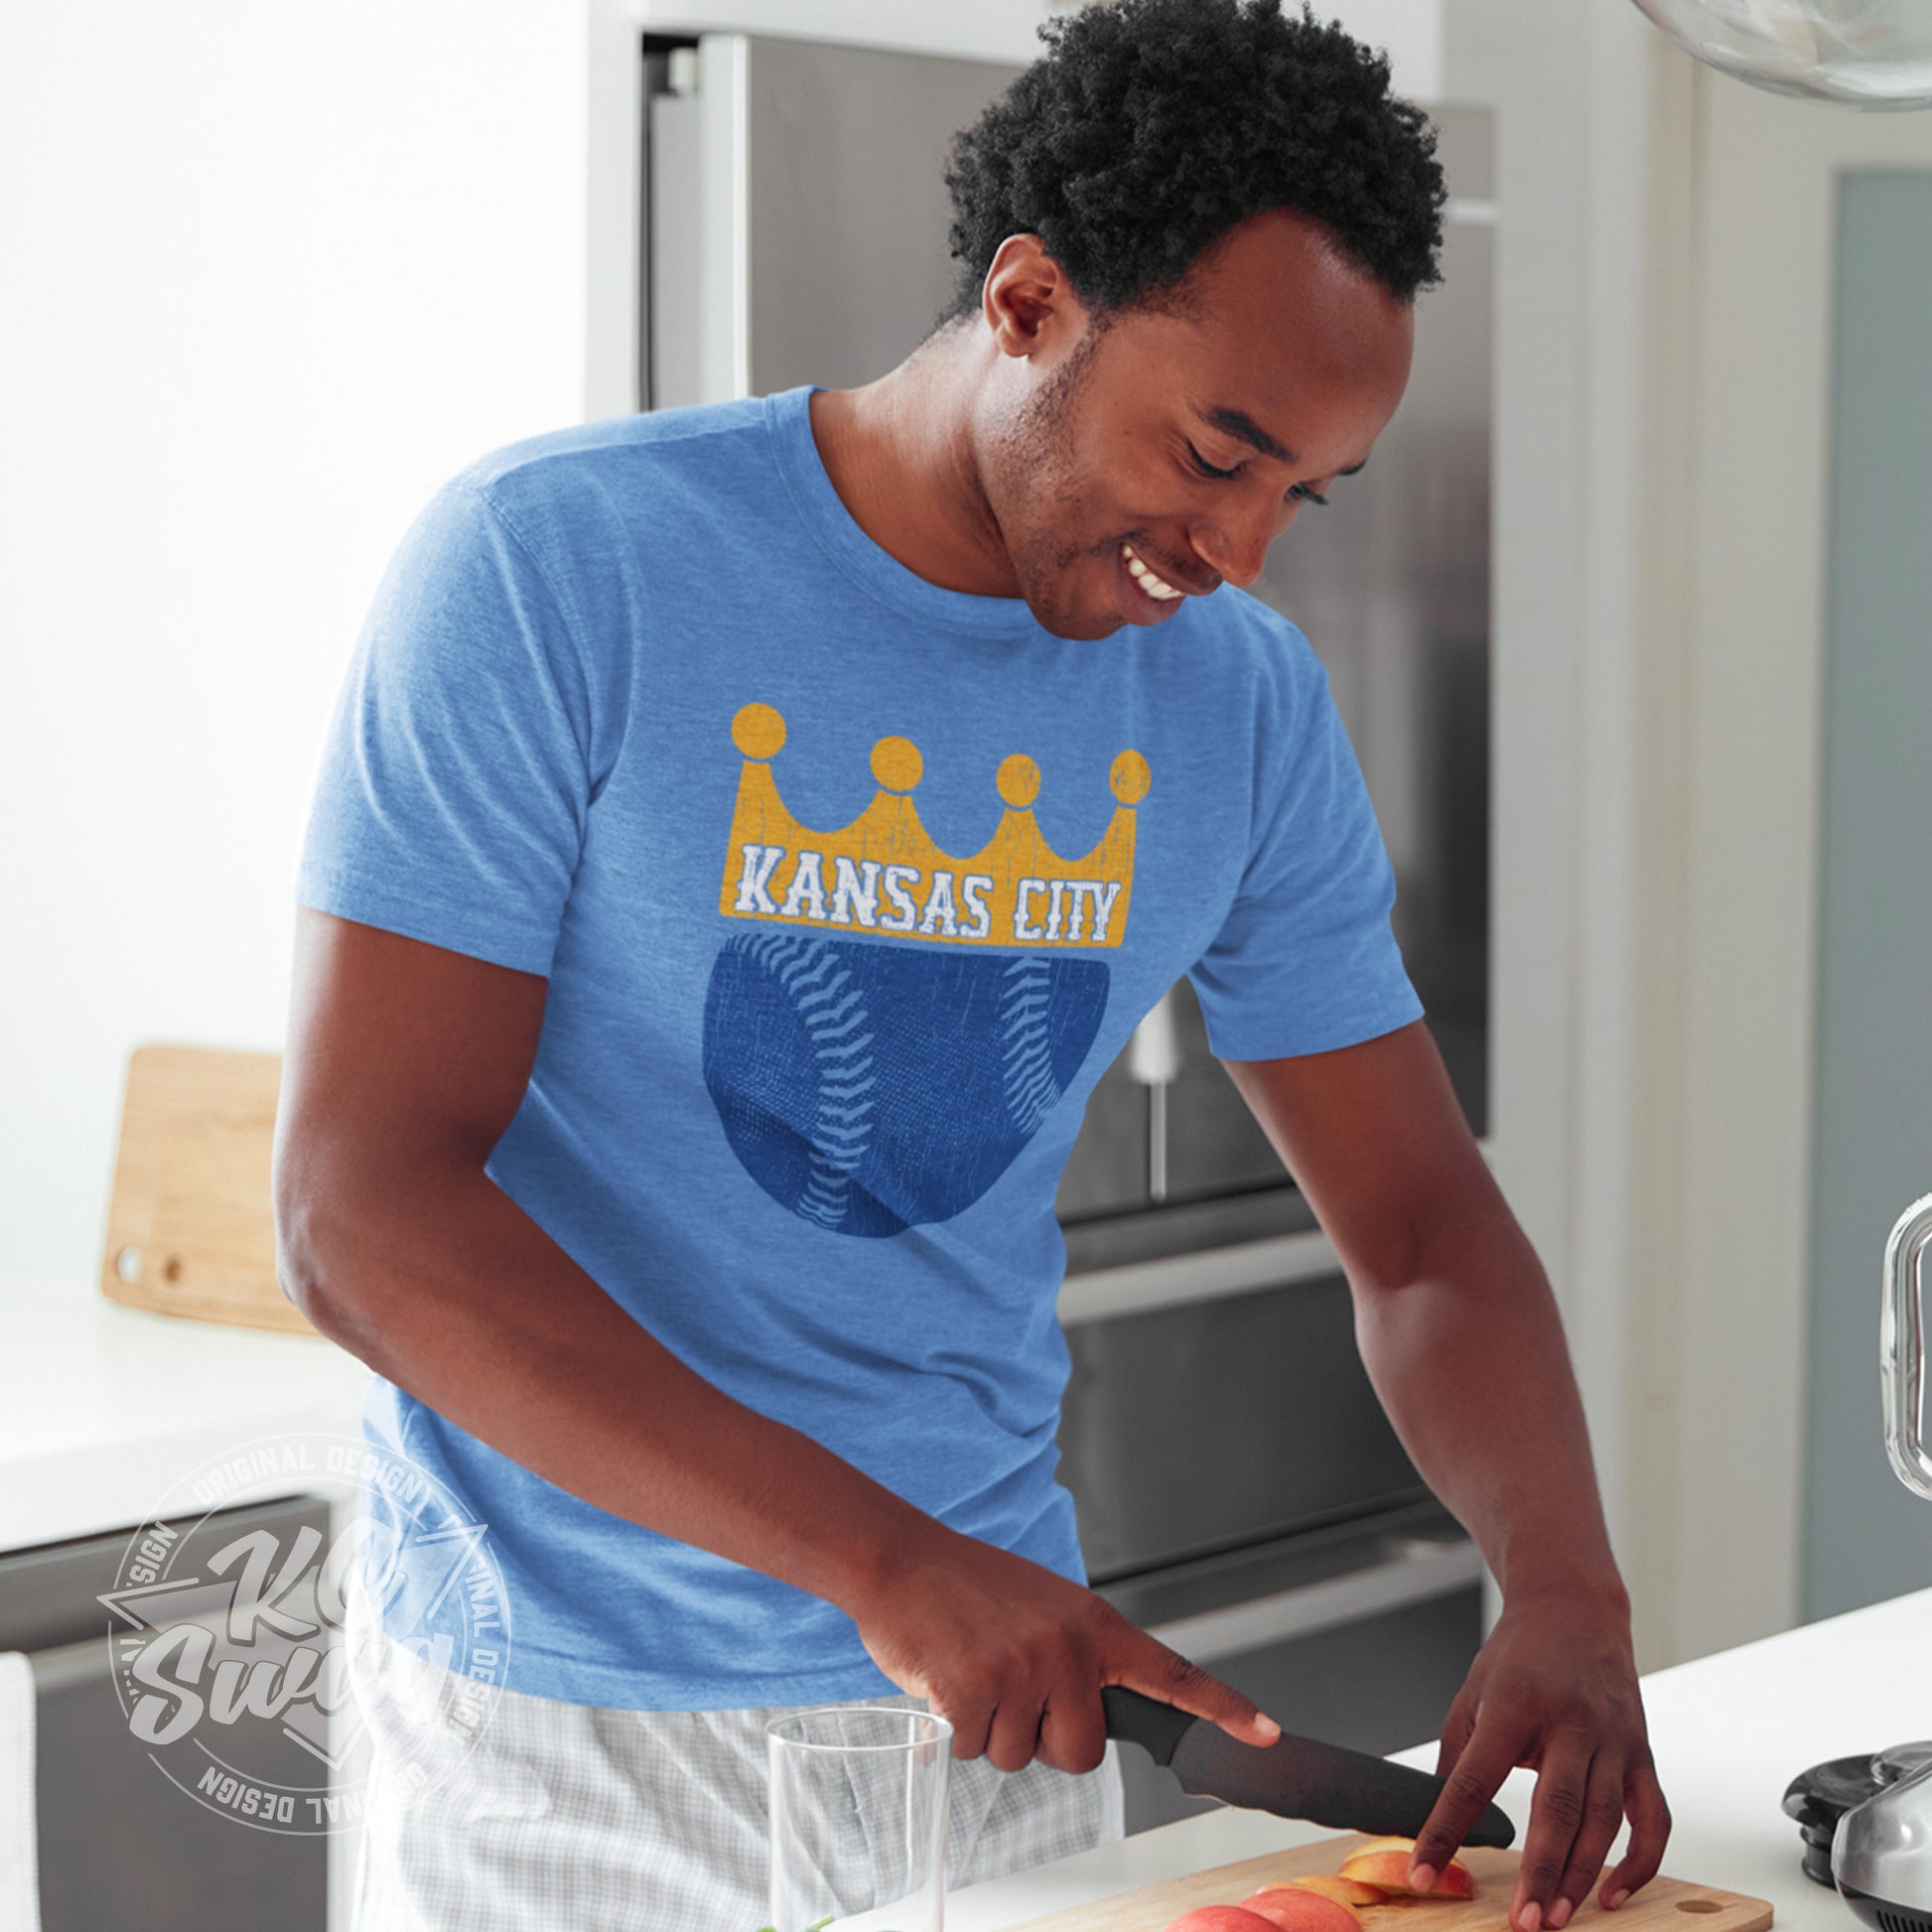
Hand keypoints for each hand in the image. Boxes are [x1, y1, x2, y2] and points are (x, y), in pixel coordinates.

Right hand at [847, 1523, 1278, 1774]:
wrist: (901, 1560)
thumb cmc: (968, 1587)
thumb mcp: (1043, 1608)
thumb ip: (1077, 1657)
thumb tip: (1087, 1718)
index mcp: (1093, 1625)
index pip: (1171, 1674)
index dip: (1222, 1709)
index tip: (1266, 1735)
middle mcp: (1067, 1649)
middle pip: (1083, 1753)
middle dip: (1045, 1739)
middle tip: (1012, 1691)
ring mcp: (1021, 1670)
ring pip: (1021, 1757)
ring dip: (992, 1731)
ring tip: (974, 1671)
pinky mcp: (972, 1692)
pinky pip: (975, 1751)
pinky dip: (954, 1729)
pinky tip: (946, 1679)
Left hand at [1410, 1588, 1670, 1931]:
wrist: (1575, 1609)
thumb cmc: (1518, 1654)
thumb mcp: (1472, 1692)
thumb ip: (1456, 1755)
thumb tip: (1435, 1816)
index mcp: (1515, 1705)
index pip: (1472, 1779)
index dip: (1445, 1830)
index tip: (1423, 1872)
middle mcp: (1570, 1723)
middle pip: (1556, 1809)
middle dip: (1539, 1873)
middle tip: (1523, 1922)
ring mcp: (1613, 1739)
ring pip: (1604, 1822)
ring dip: (1582, 1879)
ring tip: (1556, 1920)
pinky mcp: (1642, 1753)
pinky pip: (1651, 1820)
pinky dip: (1639, 1864)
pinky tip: (1615, 1896)